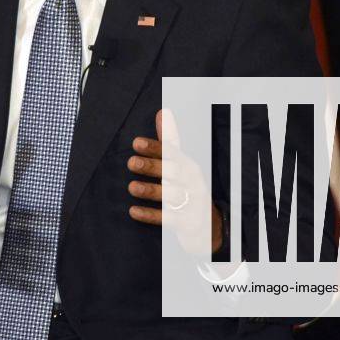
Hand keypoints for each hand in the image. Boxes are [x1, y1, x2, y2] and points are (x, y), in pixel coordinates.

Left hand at [127, 109, 222, 253]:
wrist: (208, 226)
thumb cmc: (188, 189)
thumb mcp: (181, 165)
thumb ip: (169, 141)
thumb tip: (163, 113)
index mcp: (189, 166)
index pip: (172, 153)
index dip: (155, 147)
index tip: (136, 143)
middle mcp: (193, 183)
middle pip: (173, 172)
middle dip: (152, 166)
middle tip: (131, 162)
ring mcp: (192, 203)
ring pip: (171, 195)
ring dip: (151, 190)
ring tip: (132, 187)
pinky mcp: (188, 223)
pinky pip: (168, 218)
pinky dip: (151, 215)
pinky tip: (134, 211)